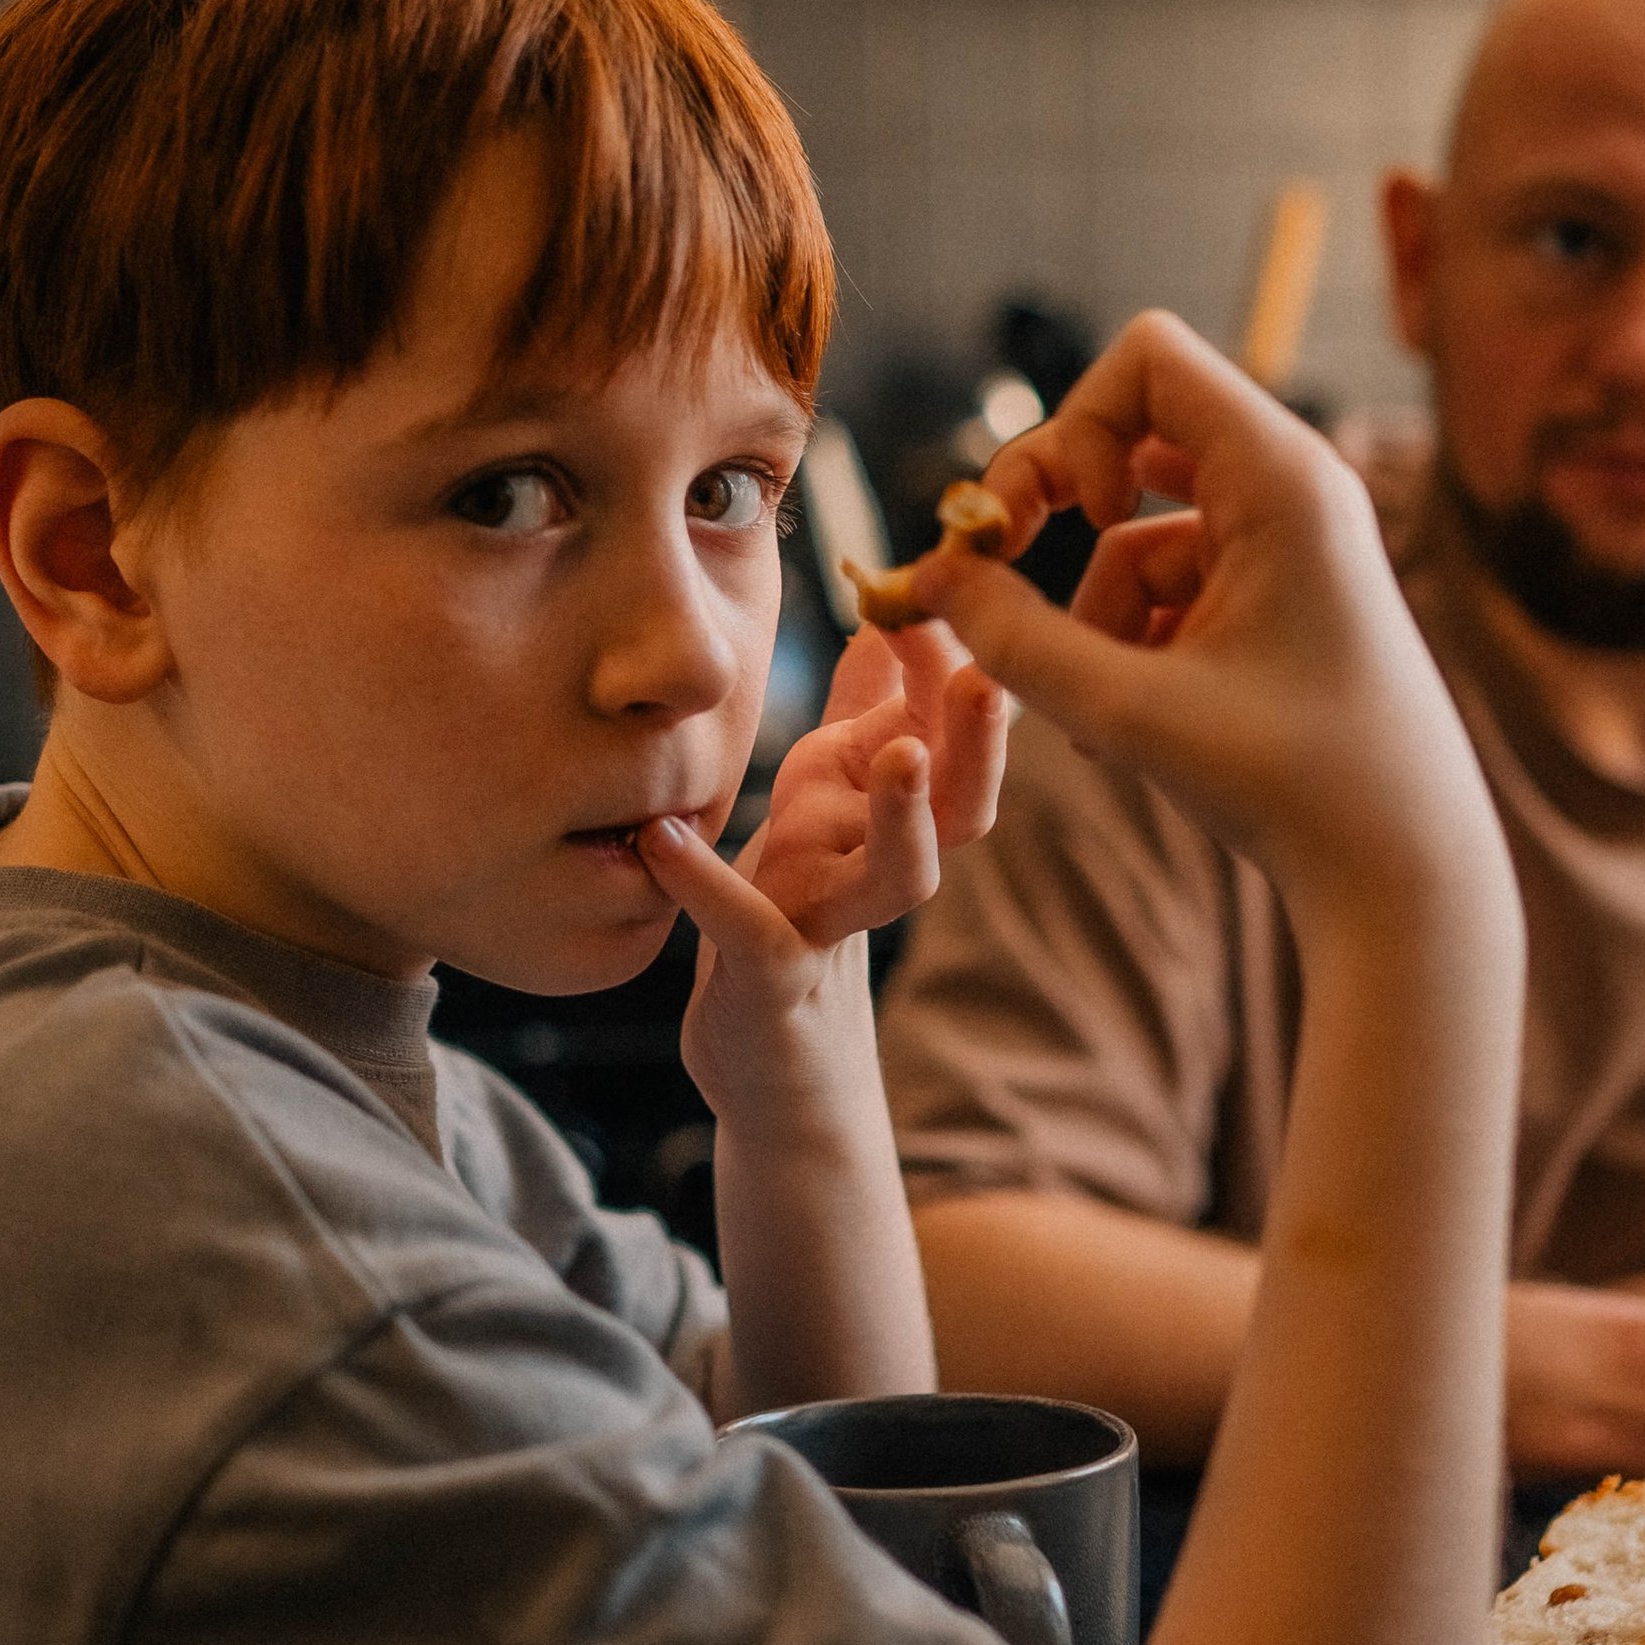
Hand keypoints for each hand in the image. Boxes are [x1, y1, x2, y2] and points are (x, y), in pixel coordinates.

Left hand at [636, 619, 1006, 1117]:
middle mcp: (880, 865)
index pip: (949, 734)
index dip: (949, 666)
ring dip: (903, 817)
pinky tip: (662, 840)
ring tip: (895, 753)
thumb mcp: (831, 797)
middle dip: (977, 742)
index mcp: (896, 813)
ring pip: (896, 878)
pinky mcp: (772, 979)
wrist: (773, 1058)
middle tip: (981, 679)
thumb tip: (893, 610)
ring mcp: (832, 924)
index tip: (942, 585)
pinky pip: (749, 932)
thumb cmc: (799, 908)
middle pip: (959, 807)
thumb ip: (867, 709)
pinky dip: (706, 886)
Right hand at [901, 311, 1507, 934]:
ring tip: (1101, 716)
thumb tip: (933, 577)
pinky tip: (1131, 734)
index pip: (1150, 356)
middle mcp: (1294, 491)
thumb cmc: (1294, 789)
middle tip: (997, 569)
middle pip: (1136, 426)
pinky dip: (1131, 643)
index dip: (1076, 423)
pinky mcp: (1281, 602)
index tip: (1058, 520)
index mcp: (1282, 479)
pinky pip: (1172, 585)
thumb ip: (1014, 640)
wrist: (1405, 876)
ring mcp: (1290, 546)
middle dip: (1058, 500)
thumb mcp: (1128, 713)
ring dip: (1093, 608)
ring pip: (1141, 531)